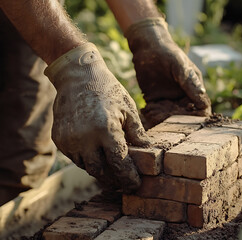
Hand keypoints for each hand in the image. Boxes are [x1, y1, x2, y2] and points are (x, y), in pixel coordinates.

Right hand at [45, 43, 149, 192]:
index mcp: (106, 129)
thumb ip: (138, 133)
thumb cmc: (108, 90)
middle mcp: (85, 138)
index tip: (136, 185)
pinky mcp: (59, 139)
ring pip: (86, 166)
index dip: (129, 178)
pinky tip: (96, 152)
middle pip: (101, 172)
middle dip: (114, 179)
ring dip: (100, 169)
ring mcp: (69, 139)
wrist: (77, 76)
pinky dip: (87, 158)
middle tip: (124, 181)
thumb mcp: (129, 109)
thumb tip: (149, 152)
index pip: (119, 164)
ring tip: (111, 165)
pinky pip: (75, 157)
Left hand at [125, 18, 210, 127]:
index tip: (189, 117)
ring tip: (153, 112)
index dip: (198, 117)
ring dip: (162, 119)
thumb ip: (190, 83)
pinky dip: (151, 115)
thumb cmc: (169, 53)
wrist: (147, 47)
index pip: (201, 108)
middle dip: (177, 121)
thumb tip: (203, 102)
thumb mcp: (181, 67)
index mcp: (194, 90)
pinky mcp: (154, 100)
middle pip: (184, 117)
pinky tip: (146, 109)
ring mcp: (168, 100)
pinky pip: (155, 113)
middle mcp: (182, 98)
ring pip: (168, 117)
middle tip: (167, 119)